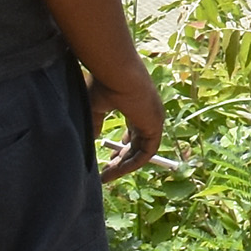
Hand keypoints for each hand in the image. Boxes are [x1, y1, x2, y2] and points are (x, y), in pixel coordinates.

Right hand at [88, 60, 163, 181]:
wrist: (117, 74)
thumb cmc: (105, 83)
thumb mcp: (96, 105)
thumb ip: (96, 122)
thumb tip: (95, 139)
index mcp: (137, 106)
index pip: (135, 132)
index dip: (124, 147)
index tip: (110, 157)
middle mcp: (148, 114)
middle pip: (138, 144)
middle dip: (122, 160)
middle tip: (105, 171)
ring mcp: (154, 120)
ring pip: (142, 151)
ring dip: (124, 166)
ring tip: (106, 176)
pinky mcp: (155, 126)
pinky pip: (147, 153)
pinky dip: (132, 163)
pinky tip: (115, 171)